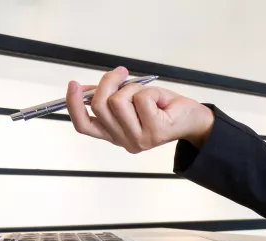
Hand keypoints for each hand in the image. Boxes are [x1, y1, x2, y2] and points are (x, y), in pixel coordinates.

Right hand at [65, 67, 214, 152]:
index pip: (85, 126)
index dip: (73, 105)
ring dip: (132, 87)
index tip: (72, 84)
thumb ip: (108, 97)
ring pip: (118, 101)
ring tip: (146, 93)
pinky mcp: (154, 132)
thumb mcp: (131, 100)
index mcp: (114, 135)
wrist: (193, 119)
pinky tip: (159, 101)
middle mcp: (124, 141)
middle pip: (100, 105)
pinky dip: (149, 91)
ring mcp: (139, 139)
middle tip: (122, 73)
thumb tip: (84, 89)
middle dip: (109, 82)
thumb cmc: (162, 108)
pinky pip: (140, 98)